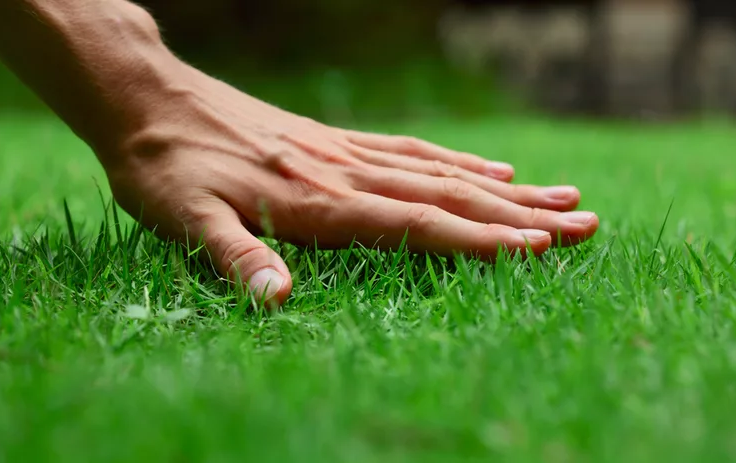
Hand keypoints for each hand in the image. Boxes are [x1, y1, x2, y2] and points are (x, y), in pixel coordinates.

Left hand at [102, 63, 598, 305]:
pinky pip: (411, 150)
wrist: (148, 99)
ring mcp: (346, 152)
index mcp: (319, 201)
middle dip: (520, 217)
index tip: (542, 250)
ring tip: (563, 197)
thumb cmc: (164, 168)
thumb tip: (278, 301)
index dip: (480, 239)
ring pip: (442, 171)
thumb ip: (236, 259)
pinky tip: (489, 171)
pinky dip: (458, 163)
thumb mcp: (184, 221)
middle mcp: (346, 172)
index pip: (416, 223)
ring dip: (506, 190)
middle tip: (587, 226)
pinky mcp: (336, 141)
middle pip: (449, 196)